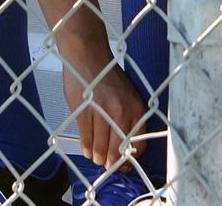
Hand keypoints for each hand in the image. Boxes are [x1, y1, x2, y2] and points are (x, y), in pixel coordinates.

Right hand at [59, 42, 148, 170]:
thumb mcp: (127, 95)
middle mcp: (121, 112)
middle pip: (117, 151)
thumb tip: (125, 149)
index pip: (138, 145)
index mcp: (136, 109)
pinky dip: (86, 147)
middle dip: (111, 162)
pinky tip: (86, 149)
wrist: (87, 55)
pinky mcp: (83, 112)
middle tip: (106, 164)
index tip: (123, 165)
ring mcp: (101, 112)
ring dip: (97, 156)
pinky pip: (85, 138)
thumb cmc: (108, 76)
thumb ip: (128, 119)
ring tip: (96, 157)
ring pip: (99, 148)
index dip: (129, 160)